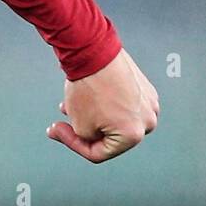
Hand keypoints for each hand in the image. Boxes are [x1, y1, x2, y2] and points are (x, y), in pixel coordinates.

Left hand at [46, 48, 158, 162]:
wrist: (94, 52)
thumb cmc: (89, 88)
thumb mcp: (80, 125)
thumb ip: (86, 139)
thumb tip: (90, 135)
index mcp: (134, 135)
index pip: (99, 153)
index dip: (73, 144)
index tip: (57, 129)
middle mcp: (147, 121)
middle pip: (108, 135)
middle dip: (82, 128)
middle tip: (62, 121)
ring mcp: (148, 103)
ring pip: (115, 117)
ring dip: (91, 115)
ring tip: (69, 105)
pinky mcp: (144, 88)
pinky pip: (122, 102)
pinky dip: (103, 102)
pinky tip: (84, 93)